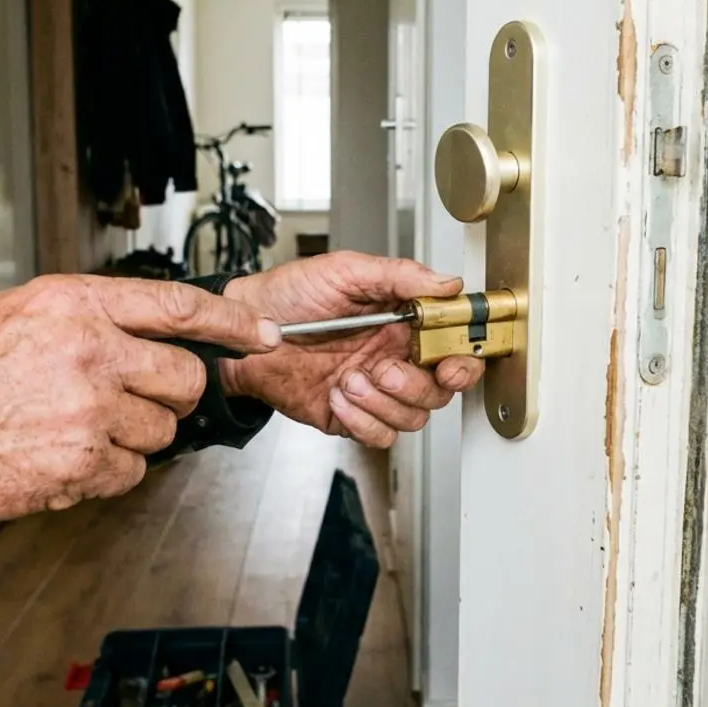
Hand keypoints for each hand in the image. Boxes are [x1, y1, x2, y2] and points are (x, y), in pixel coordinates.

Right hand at [0, 275, 280, 520]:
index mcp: (74, 303)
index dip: (229, 321)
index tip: (259, 332)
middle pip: (182, 380)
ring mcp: (89, 409)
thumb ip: (84, 318)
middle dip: (164, 397)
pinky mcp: (81, 463)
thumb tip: (143, 333)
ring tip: (66, 430)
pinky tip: (56, 459)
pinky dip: (102, 474)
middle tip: (123, 402)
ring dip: (128, 439)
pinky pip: (129, 473)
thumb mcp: (14, 314)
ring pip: (159, 432)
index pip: (176, 306)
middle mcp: (90, 350)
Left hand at [221, 252, 484, 446]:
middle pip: (440, 389)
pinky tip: (338, 397)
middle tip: (386, 370)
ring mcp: (373, 390)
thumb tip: (446, 283)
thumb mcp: (346, 271)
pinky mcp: (350, 416)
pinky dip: (363, 422)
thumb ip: (399, 276)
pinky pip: (379, 435)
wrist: (243, 333)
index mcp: (402, 322)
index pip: (453, 346)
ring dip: (383, 403)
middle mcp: (393, 357)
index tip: (452, 361)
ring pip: (413, 416)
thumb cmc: (289, 296)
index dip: (464, 359)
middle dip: (418, 386)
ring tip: (349, 379)